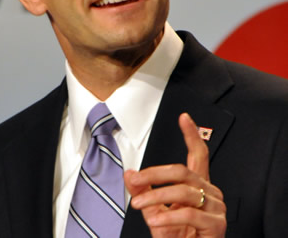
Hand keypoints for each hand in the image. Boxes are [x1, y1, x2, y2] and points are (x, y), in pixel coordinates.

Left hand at [124, 113, 225, 236]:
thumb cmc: (176, 234)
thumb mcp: (154, 209)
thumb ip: (143, 190)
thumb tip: (129, 174)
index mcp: (198, 184)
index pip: (198, 154)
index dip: (192, 135)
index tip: (184, 118)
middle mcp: (209, 192)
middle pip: (182, 171)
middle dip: (154, 174)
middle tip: (137, 180)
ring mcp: (215, 208)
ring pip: (183, 191)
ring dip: (156, 197)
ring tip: (139, 205)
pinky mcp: (216, 225)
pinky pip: (189, 213)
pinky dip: (167, 217)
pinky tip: (155, 221)